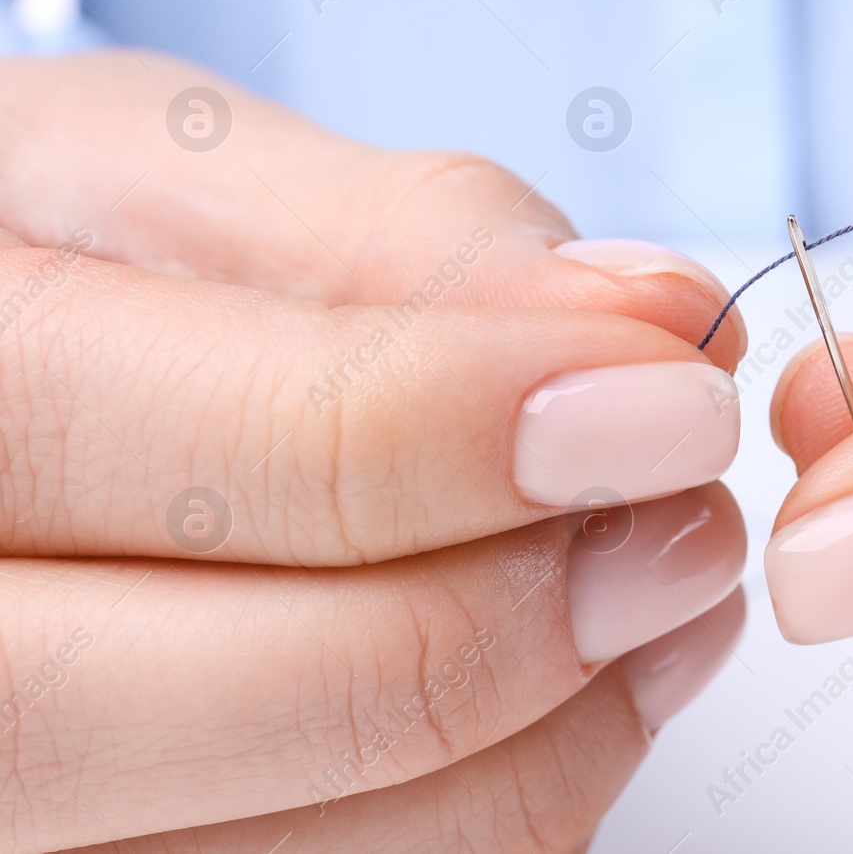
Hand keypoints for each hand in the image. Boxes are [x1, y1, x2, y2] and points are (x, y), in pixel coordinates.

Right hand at [0, 52, 746, 852]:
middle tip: (684, 516)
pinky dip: (509, 798)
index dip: (471, 433)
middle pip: (259, 705)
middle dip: (523, 611)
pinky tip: (574, 679)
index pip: (208, 461)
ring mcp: (29, 809)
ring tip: (648, 581)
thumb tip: (640, 320)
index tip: (671, 393)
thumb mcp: (163, 170)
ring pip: (331, 852)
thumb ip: (403, 236)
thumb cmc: (41, 255)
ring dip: (554, 726)